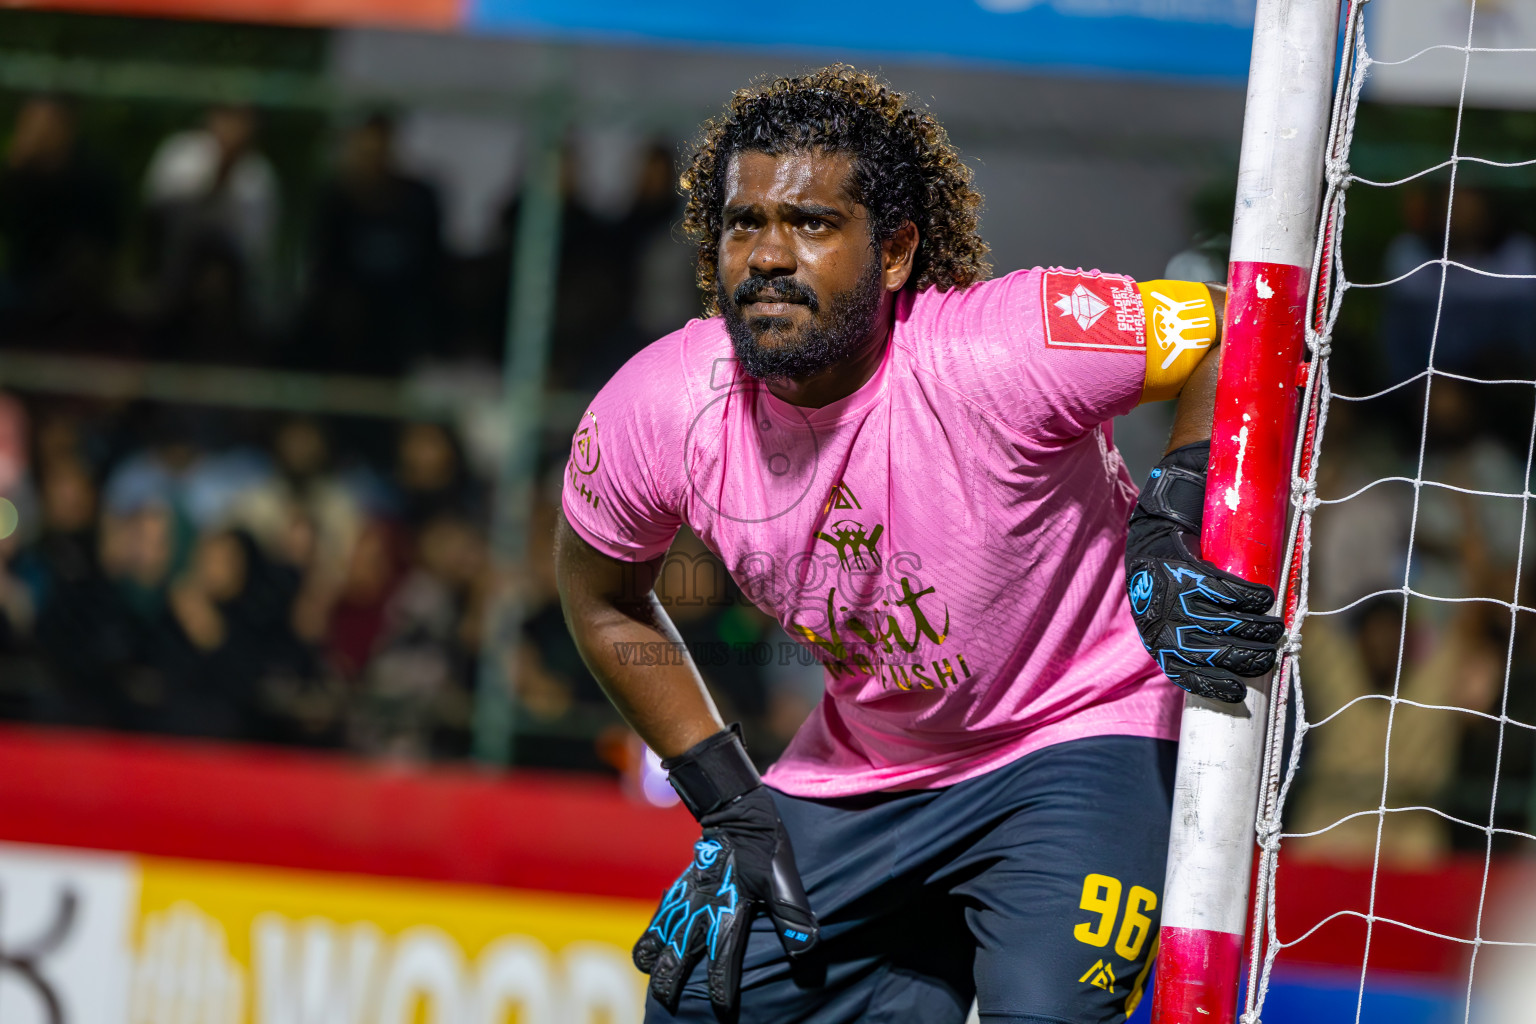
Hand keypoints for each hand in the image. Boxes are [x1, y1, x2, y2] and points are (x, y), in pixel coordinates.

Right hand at [634, 785, 816, 1013]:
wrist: (736, 809)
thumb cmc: (763, 844)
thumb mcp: (783, 877)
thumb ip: (791, 914)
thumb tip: (805, 951)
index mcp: (729, 908)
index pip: (722, 956)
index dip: (720, 985)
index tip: (720, 1008)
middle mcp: (702, 907)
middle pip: (677, 952)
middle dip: (669, 980)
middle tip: (665, 1002)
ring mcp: (687, 896)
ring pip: (660, 933)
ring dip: (652, 955)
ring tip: (648, 973)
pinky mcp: (680, 885)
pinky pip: (660, 913)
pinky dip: (652, 931)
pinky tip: (651, 943)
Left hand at [1125, 443, 1283, 702]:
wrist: (1158, 522)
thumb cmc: (1170, 574)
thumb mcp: (1172, 611)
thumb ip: (1197, 635)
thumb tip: (1243, 662)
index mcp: (1155, 638)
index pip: (1181, 672)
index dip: (1212, 684)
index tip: (1241, 694)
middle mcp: (1160, 620)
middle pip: (1210, 650)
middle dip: (1247, 657)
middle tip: (1271, 653)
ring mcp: (1170, 595)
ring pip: (1223, 622)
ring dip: (1256, 627)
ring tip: (1274, 627)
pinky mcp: (1184, 569)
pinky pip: (1224, 590)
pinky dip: (1250, 596)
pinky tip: (1265, 597)